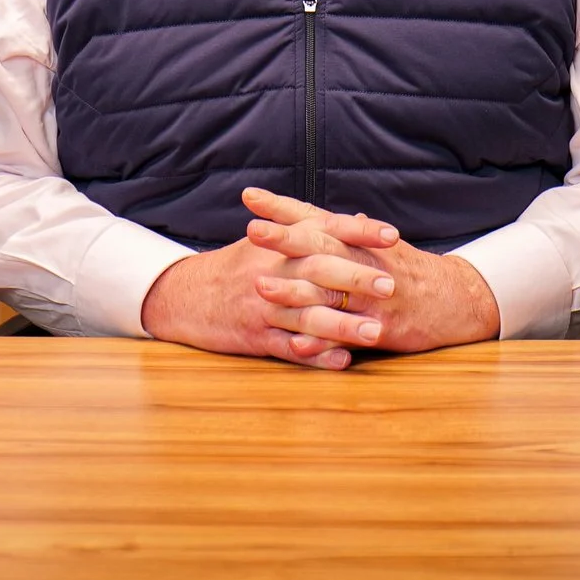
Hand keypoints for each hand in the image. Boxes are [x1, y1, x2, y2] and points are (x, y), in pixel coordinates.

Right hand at [140, 236, 372, 369]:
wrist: (186, 295)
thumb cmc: (237, 266)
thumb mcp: (268, 240)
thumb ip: (312, 229)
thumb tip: (359, 219)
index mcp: (278, 243)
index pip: (325, 230)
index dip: (359, 233)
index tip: (393, 235)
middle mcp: (272, 271)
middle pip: (319, 272)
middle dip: (357, 279)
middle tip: (392, 285)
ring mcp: (263, 306)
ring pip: (308, 315)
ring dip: (343, 325)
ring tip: (376, 332)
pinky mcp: (254, 336)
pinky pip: (289, 347)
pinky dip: (317, 355)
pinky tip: (342, 360)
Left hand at [241, 188, 500, 353]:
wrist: (456, 301)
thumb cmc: (410, 270)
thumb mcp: (380, 243)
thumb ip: (343, 232)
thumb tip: (314, 214)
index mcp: (360, 239)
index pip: (315, 216)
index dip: (282, 207)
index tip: (250, 197)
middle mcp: (365, 262)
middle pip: (320, 246)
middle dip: (284, 238)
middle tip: (251, 231)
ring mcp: (372, 296)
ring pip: (328, 290)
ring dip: (293, 289)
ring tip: (260, 287)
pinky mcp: (380, 328)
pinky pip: (345, 334)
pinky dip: (320, 341)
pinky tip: (294, 344)